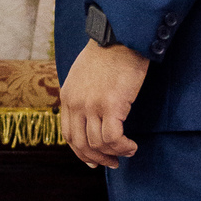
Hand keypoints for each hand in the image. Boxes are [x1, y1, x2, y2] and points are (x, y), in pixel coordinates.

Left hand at [59, 39, 149, 169]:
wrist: (121, 36)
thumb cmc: (109, 53)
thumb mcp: (83, 75)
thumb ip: (82, 95)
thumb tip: (90, 118)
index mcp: (68, 97)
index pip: (69, 135)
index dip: (81, 152)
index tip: (94, 160)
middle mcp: (76, 103)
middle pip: (81, 144)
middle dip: (97, 158)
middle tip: (112, 163)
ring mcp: (92, 105)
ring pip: (98, 143)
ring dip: (114, 153)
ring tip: (127, 151)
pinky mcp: (111, 105)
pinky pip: (113, 138)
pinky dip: (123, 146)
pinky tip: (132, 146)